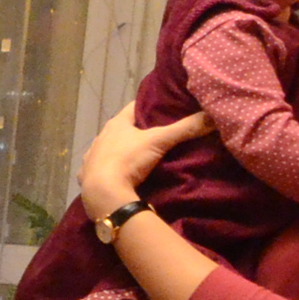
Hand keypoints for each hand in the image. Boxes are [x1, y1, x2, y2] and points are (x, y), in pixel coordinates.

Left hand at [80, 108, 209, 224]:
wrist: (103, 192)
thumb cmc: (128, 160)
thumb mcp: (159, 141)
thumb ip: (184, 129)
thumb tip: (211, 116)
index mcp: (116, 124)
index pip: (133, 107)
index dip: (148, 106)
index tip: (163, 108)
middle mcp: (101, 136)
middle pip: (122, 129)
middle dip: (137, 131)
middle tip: (157, 134)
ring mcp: (91, 156)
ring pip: (110, 148)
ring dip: (122, 150)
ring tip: (140, 155)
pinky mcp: (87, 176)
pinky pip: (100, 169)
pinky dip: (110, 170)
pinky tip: (119, 175)